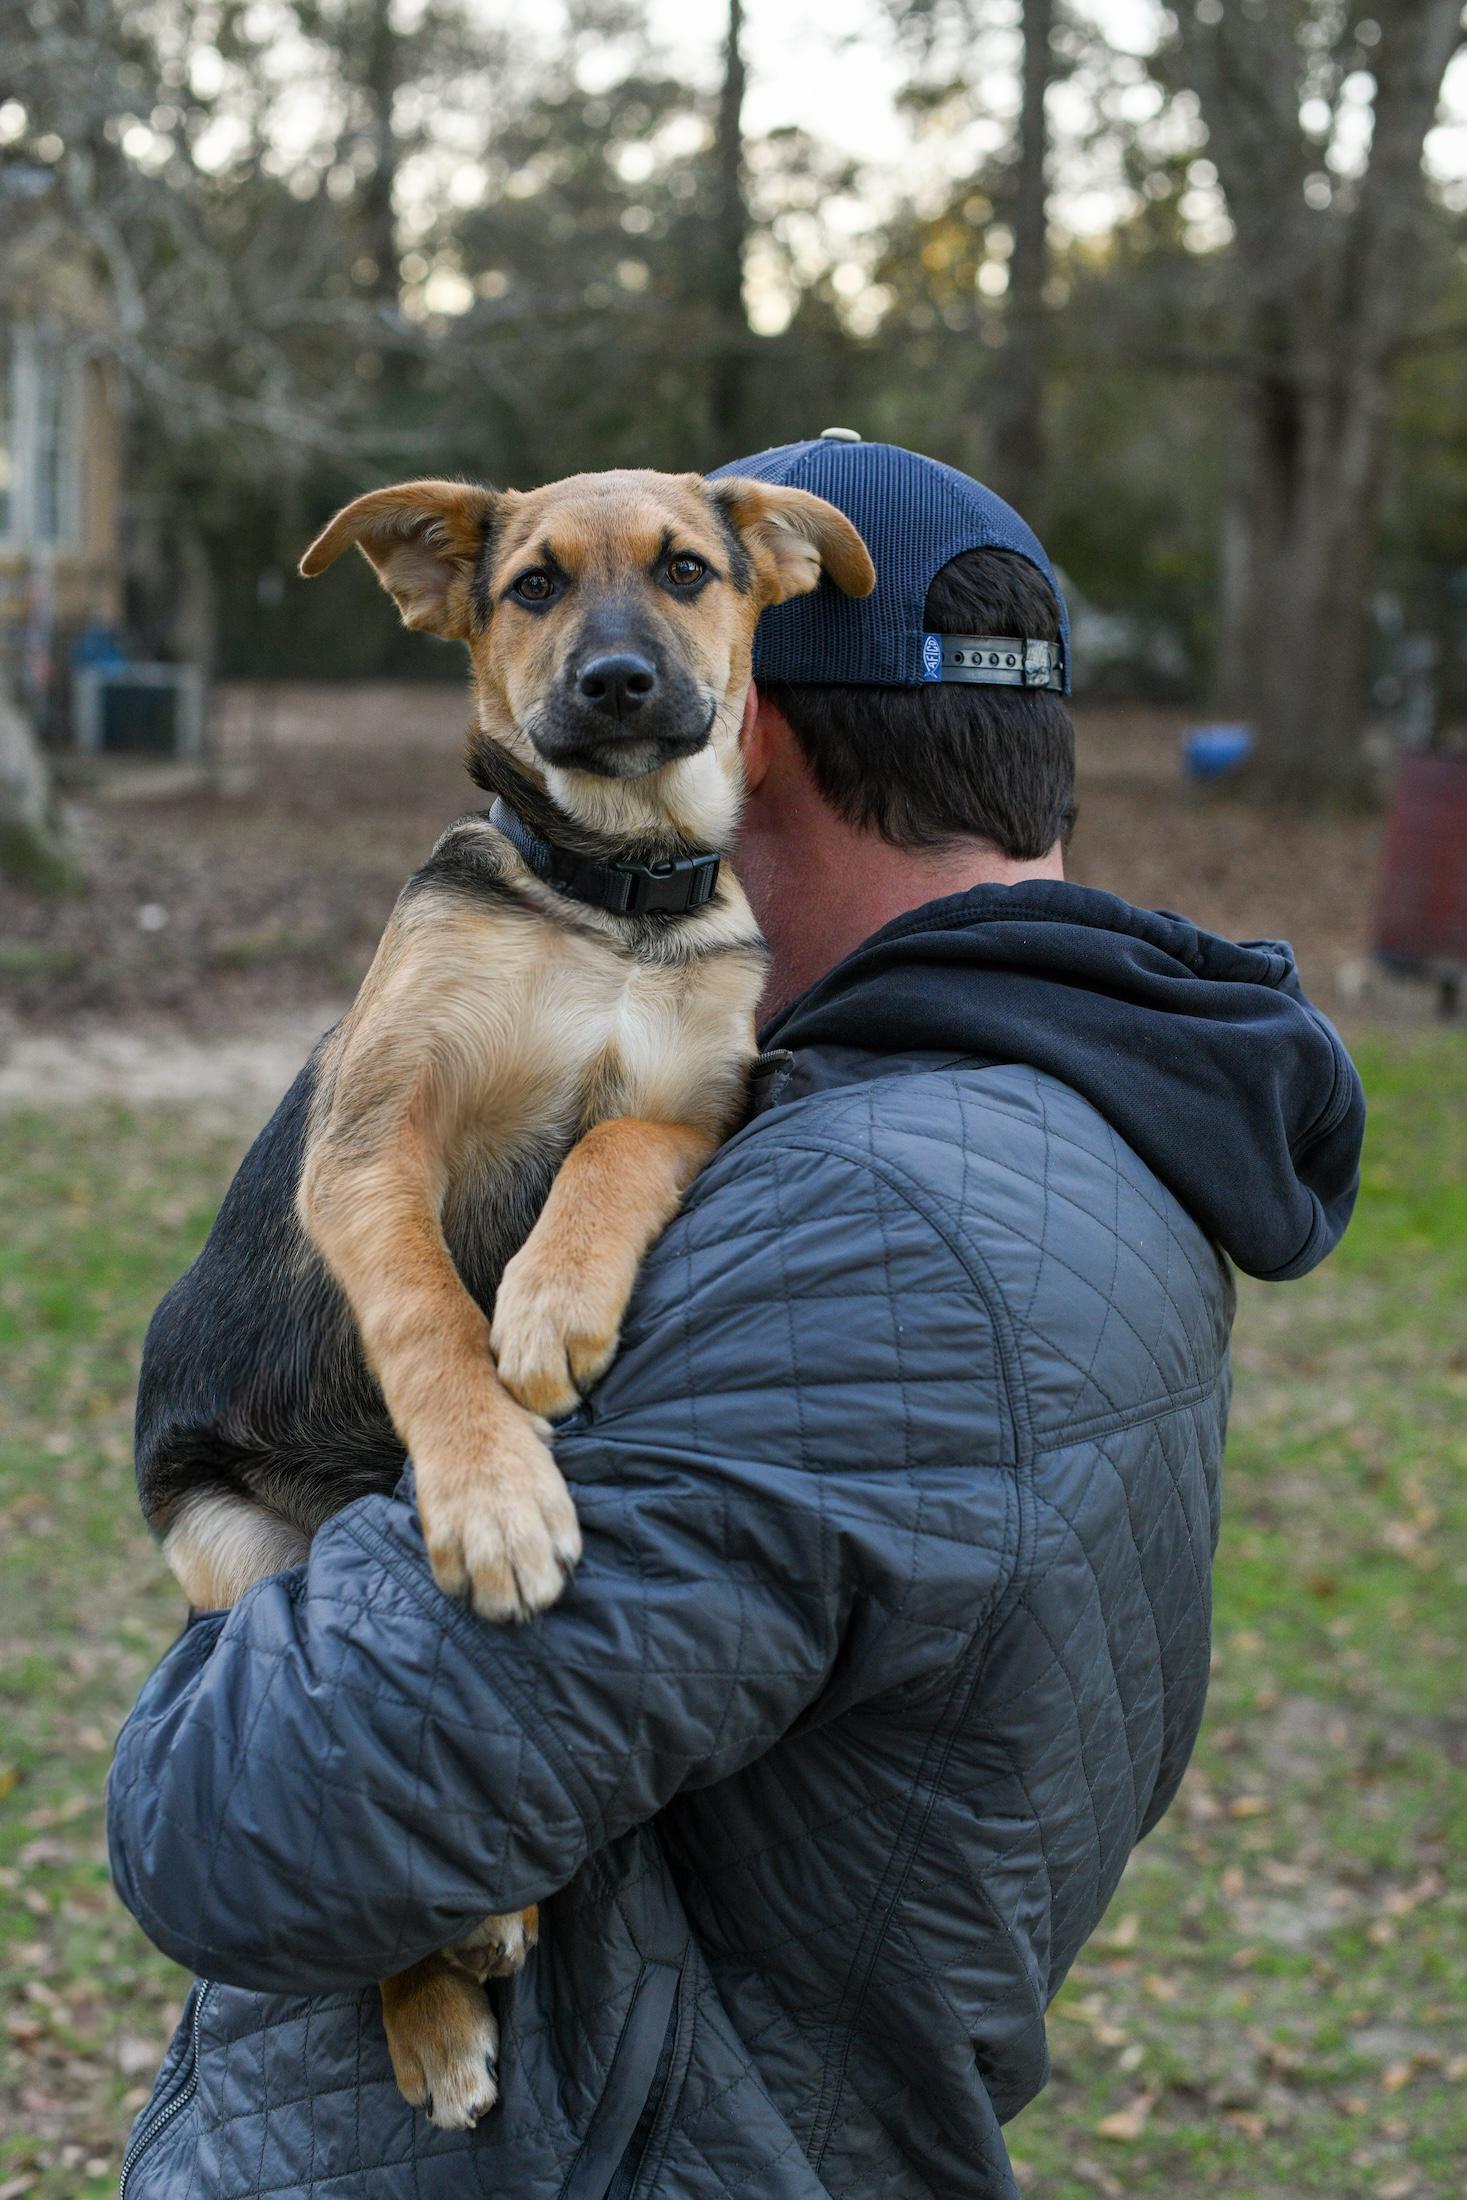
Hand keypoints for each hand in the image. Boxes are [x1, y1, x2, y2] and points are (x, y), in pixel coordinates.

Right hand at [414, 1397, 580, 1621]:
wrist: (453, 1408)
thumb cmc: (506, 1439)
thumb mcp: (545, 1458)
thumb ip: (554, 1502)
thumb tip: (563, 1547)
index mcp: (546, 1488)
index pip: (567, 1545)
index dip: (561, 1568)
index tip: (554, 1574)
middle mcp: (513, 1504)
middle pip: (532, 1566)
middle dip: (534, 1596)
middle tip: (529, 1605)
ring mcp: (474, 1514)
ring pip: (490, 1575)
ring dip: (498, 1603)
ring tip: (500, 1610)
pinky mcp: (439, 1521)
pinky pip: (448, 1569)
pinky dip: (458, 1586)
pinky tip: (464, 1586)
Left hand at [490, 1233, 634, 1421]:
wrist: (599, 1208)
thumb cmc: (568, 1252)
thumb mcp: (528, 1289)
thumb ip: (524, 1329)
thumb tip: (526, 1375)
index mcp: (508, 1315)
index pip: (499, 1375)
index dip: (518, 1396)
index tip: (536, 1405)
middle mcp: (522, 1320)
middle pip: (516, 1388)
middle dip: (540, 1405)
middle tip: (564, 1404)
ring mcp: (552, 1323)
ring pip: (544, 1390)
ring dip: (566, 1397)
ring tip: (582, 1388)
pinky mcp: (587, 1324)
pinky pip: (587, 1369)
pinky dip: (595, 1368)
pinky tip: (604, 1350)